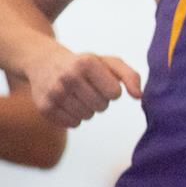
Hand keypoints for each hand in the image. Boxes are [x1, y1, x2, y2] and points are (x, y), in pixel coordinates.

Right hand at [26, 43, 141, 126]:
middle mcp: (68, 77)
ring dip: (87, 108)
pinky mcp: (44, 108)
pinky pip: (73, 124)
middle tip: (88, 88)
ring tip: (77, 94)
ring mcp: (54, 93)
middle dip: (100, 100)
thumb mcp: (109, 63)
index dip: (112, 90)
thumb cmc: (85, 65)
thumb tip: (139, 96)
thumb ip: (131, 76)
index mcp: (86, 63)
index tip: (101, 81)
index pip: (115, 93)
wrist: (45, 63)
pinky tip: (67, 102)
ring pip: (87, 116)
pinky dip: (74, 116)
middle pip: (101, 106)